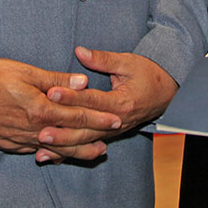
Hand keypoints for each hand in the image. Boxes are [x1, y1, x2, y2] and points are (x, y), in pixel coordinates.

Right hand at [0, 57, 121, 161]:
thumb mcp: (25, 72)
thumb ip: (56, 79)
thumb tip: (83, 81)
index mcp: (40, 109)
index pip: (76, 114)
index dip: (98, 116)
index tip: (116, 117)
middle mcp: (33, 129)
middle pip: (70, 135)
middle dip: (94, 134)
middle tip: (114, 133)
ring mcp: (21, 139)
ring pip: (56, 148)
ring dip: (78, 150)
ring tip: (96, 150)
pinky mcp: (9, 144)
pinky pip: (37, 152)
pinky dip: (54, 154)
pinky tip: (62, 154)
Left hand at [40, 46, 177, 153]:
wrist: (167, 93)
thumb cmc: (147, 74)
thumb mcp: (127, 62)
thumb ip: (102, 59)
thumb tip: (80, 51)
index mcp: (122, 102)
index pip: (92, 100)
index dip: (71, 97)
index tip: (51, 93)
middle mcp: (117, 121)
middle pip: (86, 127)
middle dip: (62, 129)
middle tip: (40, 128)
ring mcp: (112, 131)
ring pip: (84, 141)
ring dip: (62, 144)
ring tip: (40, 145)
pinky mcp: (108, 135)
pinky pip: (86, 146)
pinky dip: (67, 152)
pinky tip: (49, 156)